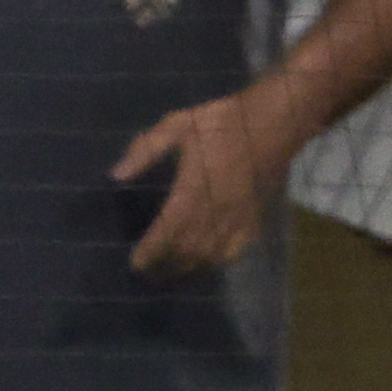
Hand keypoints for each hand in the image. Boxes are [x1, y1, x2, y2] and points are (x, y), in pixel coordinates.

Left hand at [114, 85, 292, 278]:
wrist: (276, 118)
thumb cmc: (224, 121)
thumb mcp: (179, 124)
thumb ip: (147, 149)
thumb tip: (116, 175)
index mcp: (192, 190)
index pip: (166, 232)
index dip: (149, 253)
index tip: (136, 263)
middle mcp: (214, 210)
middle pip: (186, 251)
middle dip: (165, 265)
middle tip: (149, 272)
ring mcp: (237, 215)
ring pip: (210, 254)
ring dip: (189, 266)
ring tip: (172, 271)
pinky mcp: (255, 214)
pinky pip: (237, 248)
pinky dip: (219, 259)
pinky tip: (208, 259)